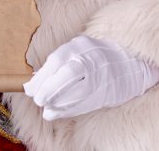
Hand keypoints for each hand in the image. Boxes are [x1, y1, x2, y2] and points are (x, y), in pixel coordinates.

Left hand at [23, 35, 158, 119]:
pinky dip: (67, 111)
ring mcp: (102, 75)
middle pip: (68, 74)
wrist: (129, 61)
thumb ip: (57, 65)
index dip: (41, 77)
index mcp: (80, 45)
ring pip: (78, 91)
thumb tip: (32, 84)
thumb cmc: (94, 57)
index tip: (29, 89)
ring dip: (58, 103)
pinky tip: (55, 113)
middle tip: (38, 100)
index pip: (57, 60)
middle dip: (49, 89)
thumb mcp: (76, 52)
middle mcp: (92, 58)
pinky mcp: (107, 91)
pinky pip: (85, 103)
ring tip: (46, 108)